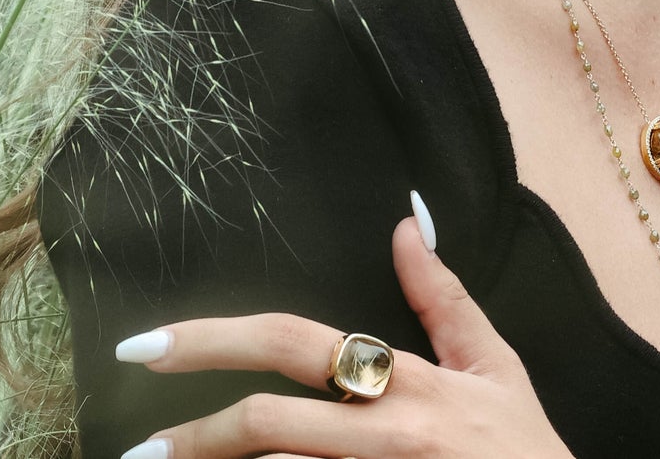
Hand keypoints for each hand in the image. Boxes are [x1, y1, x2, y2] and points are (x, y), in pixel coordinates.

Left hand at [114, 194, 572, 458]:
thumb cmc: (522, 443)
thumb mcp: (494, 361)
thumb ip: (443, 295)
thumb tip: (407, 224)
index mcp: (408, 379)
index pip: (295, 342)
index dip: (215, 337)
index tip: (149, 344)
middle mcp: (385, 433)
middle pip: (266, 421)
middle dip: (191, 435)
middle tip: (137, 450)